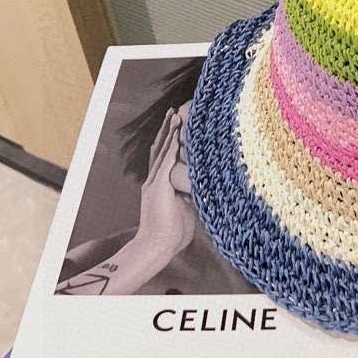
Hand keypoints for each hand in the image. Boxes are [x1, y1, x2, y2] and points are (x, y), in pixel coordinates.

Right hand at [135, 108, 197, 261]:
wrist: (158, 246)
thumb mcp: (185, 207)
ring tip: (175, 115)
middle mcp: (155, 180)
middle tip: (174, 111)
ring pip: (162, 151)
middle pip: (160, 148)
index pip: (165, 156)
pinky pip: (165, 162)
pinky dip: (171, 147)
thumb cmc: (173, 232)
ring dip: (169, 132)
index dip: (170, 139)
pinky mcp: (158, 187)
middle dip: (167, 129)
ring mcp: (155, 183)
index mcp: (160, 184)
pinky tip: (177, 134)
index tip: (178, 124)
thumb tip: (203, 185)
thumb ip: (189, 193)